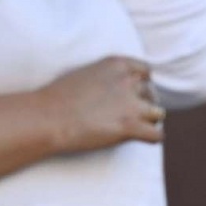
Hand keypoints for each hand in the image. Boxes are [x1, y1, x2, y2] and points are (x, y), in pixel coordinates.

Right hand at [41, 55, 164, 152]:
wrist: (48, 117)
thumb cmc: (59, 97)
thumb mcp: (86, 73)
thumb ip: (107, 77)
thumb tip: (115, 89)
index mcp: (118, 64)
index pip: (146, 72)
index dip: (142, 85)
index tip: (133, 94)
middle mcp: (128, 81)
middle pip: (152, 93)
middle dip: (144, 103)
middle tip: (130, 115)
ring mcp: (131, 105)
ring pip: (158, 114)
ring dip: (150, 121)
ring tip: (138, 128)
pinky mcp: (130, 127)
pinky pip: (156, 136)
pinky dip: (152, 139)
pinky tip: (144, 140)